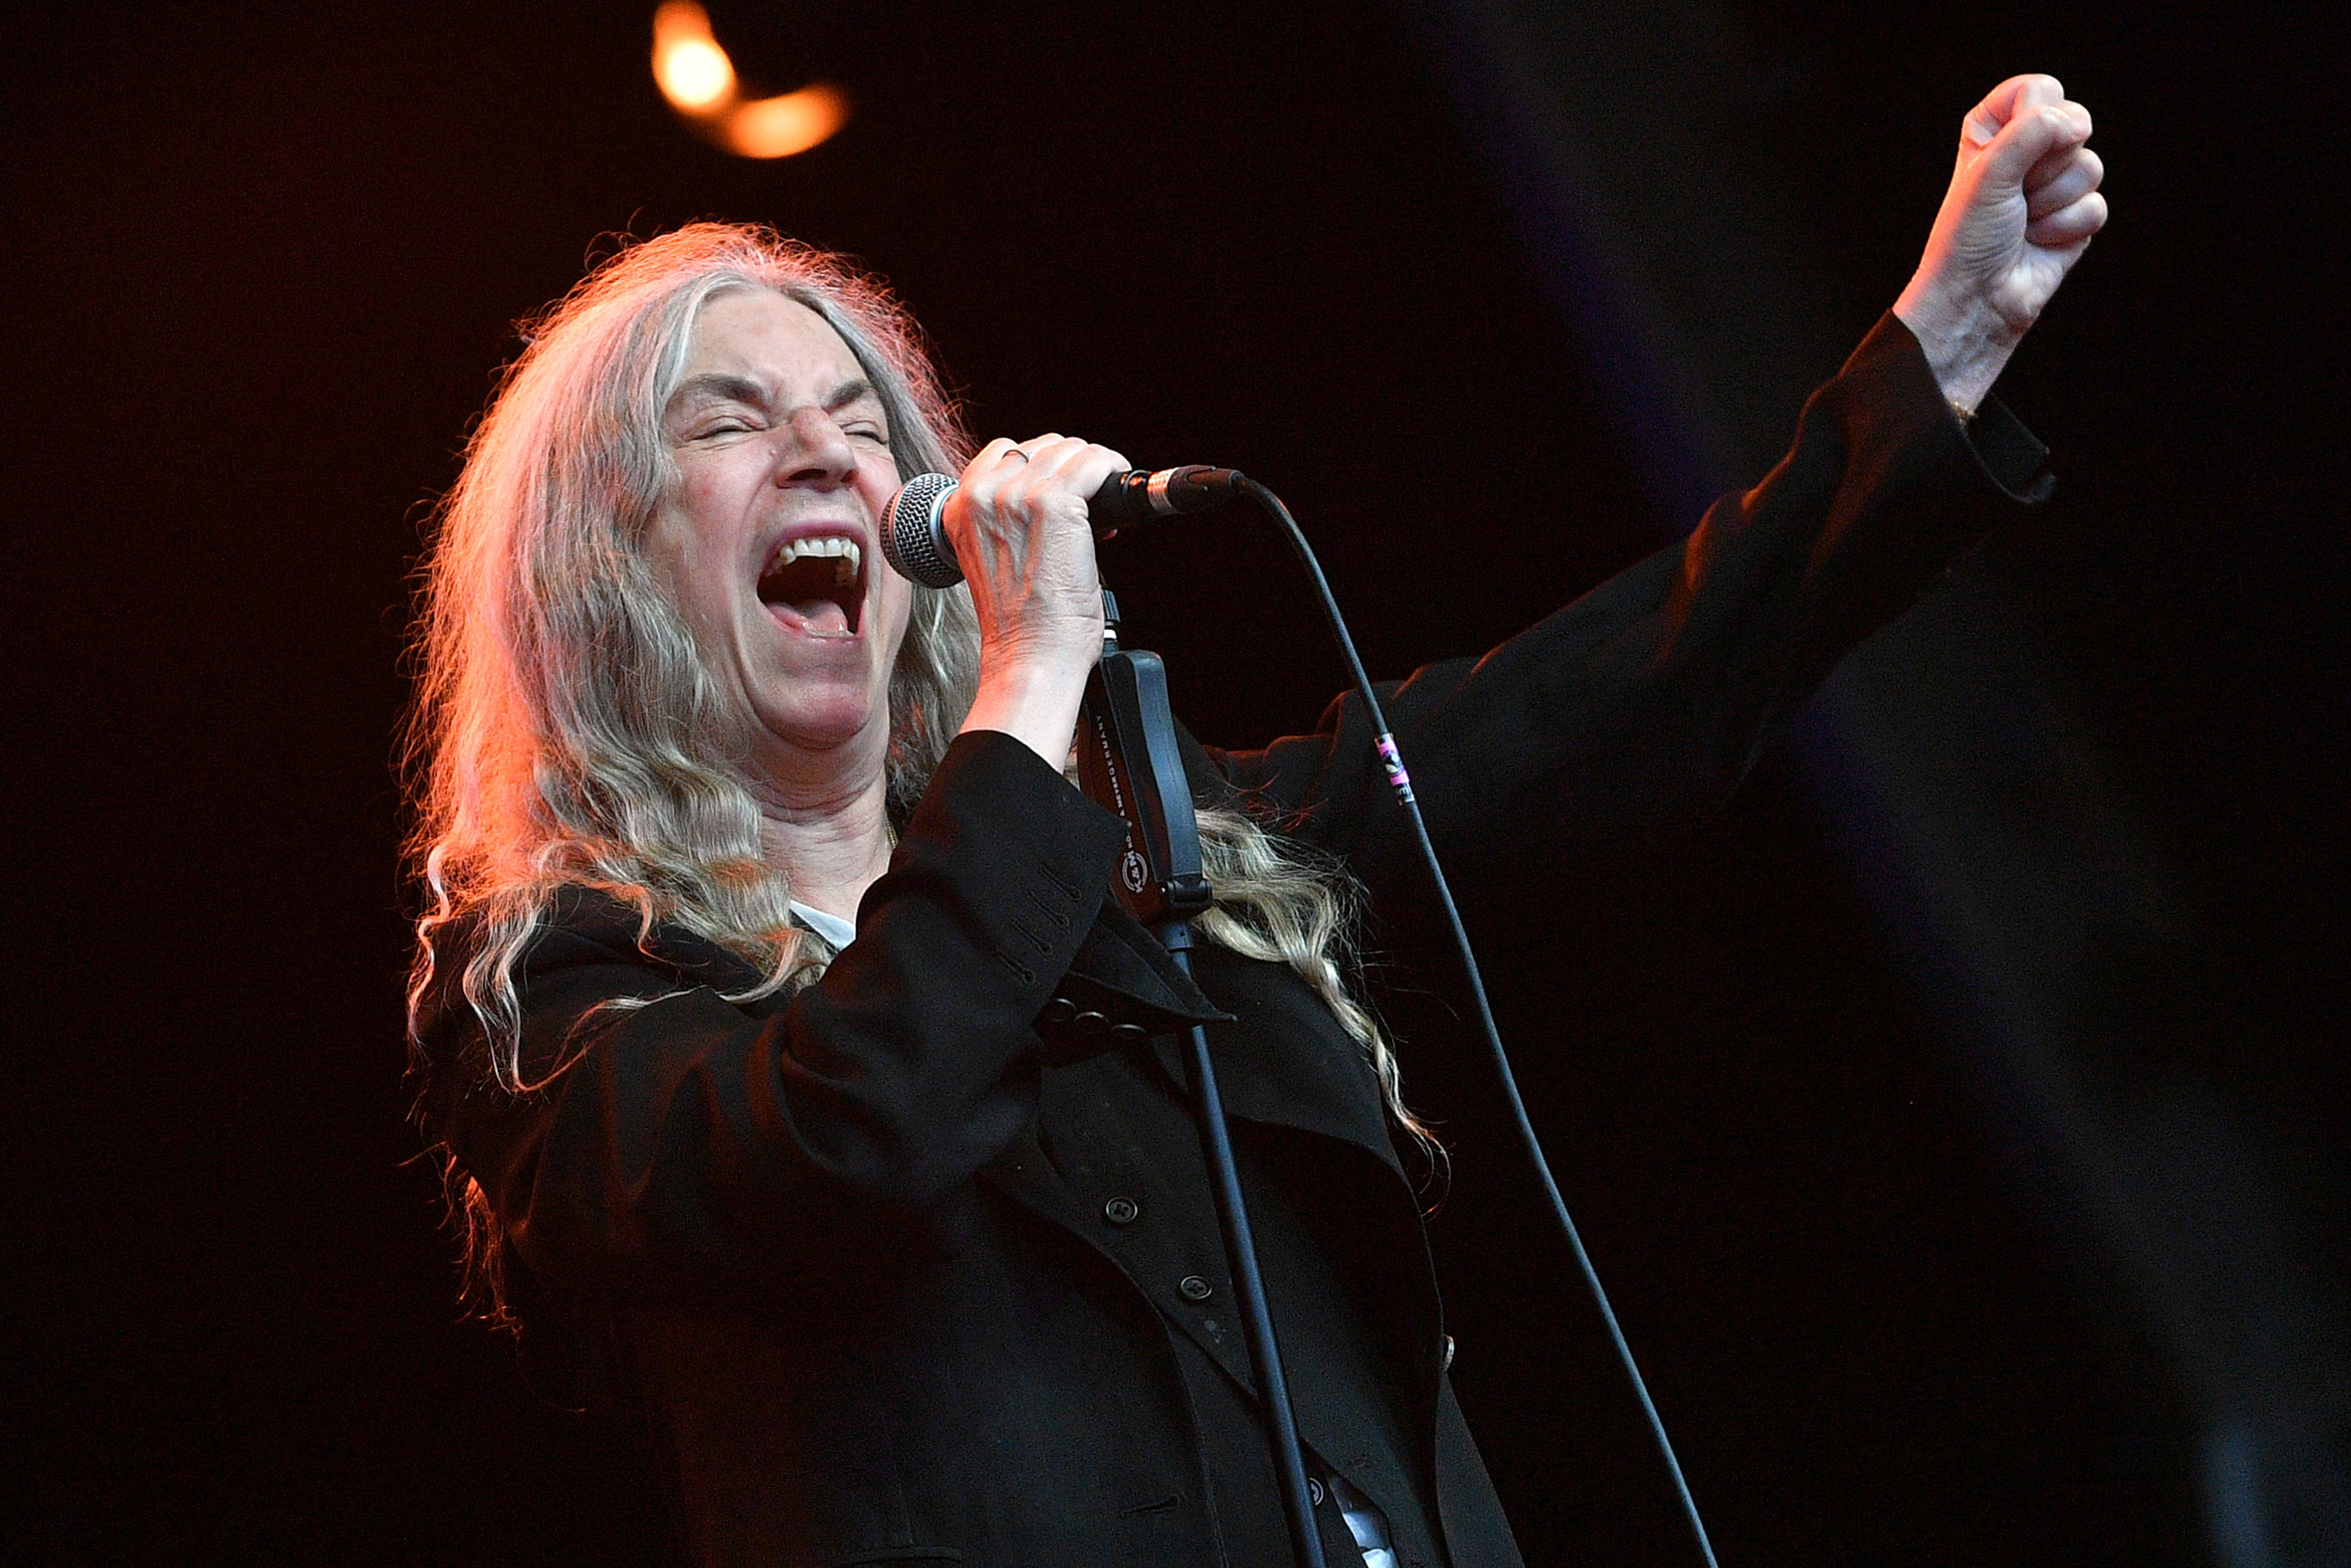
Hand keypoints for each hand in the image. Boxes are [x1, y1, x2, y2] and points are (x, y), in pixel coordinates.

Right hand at [948, 435, 1125, 765]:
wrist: (1030, 658)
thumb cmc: (1021, 623)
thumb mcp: (994, 559)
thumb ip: (1007, 520)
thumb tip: (1058, 491)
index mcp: (959, 508)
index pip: (1006, 452)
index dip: (1042, 468)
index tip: (1065, 492)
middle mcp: (982, 495)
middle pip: (1042, 446)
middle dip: (1072, 471)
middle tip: (1090, 508)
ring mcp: (1016, 496)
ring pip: (1071, 450)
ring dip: (1095, 472)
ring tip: (1105, 509)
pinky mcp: (1054, 504)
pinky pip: (1093, 462)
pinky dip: (1111, 473)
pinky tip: (1116, 499)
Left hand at [1894, 74, 2108, 413]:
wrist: (1975, 299)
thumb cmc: (1968, 237)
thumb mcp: (1990, 171)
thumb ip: (2033, 130)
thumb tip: (2079, 122)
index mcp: (1994, 130)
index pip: (2039, 89)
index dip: (2035, 116)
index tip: (2010, 152)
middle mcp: (2027, 152)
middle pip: (2074, 122)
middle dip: (2045, 166)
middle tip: (2014, 196)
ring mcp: (2055, 184)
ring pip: (2090, 166)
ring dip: (2053, 201)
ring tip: (2023, 223)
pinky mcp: (2076, 217)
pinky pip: (2097, 205)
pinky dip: (2066, 228)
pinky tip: (2039, 243)